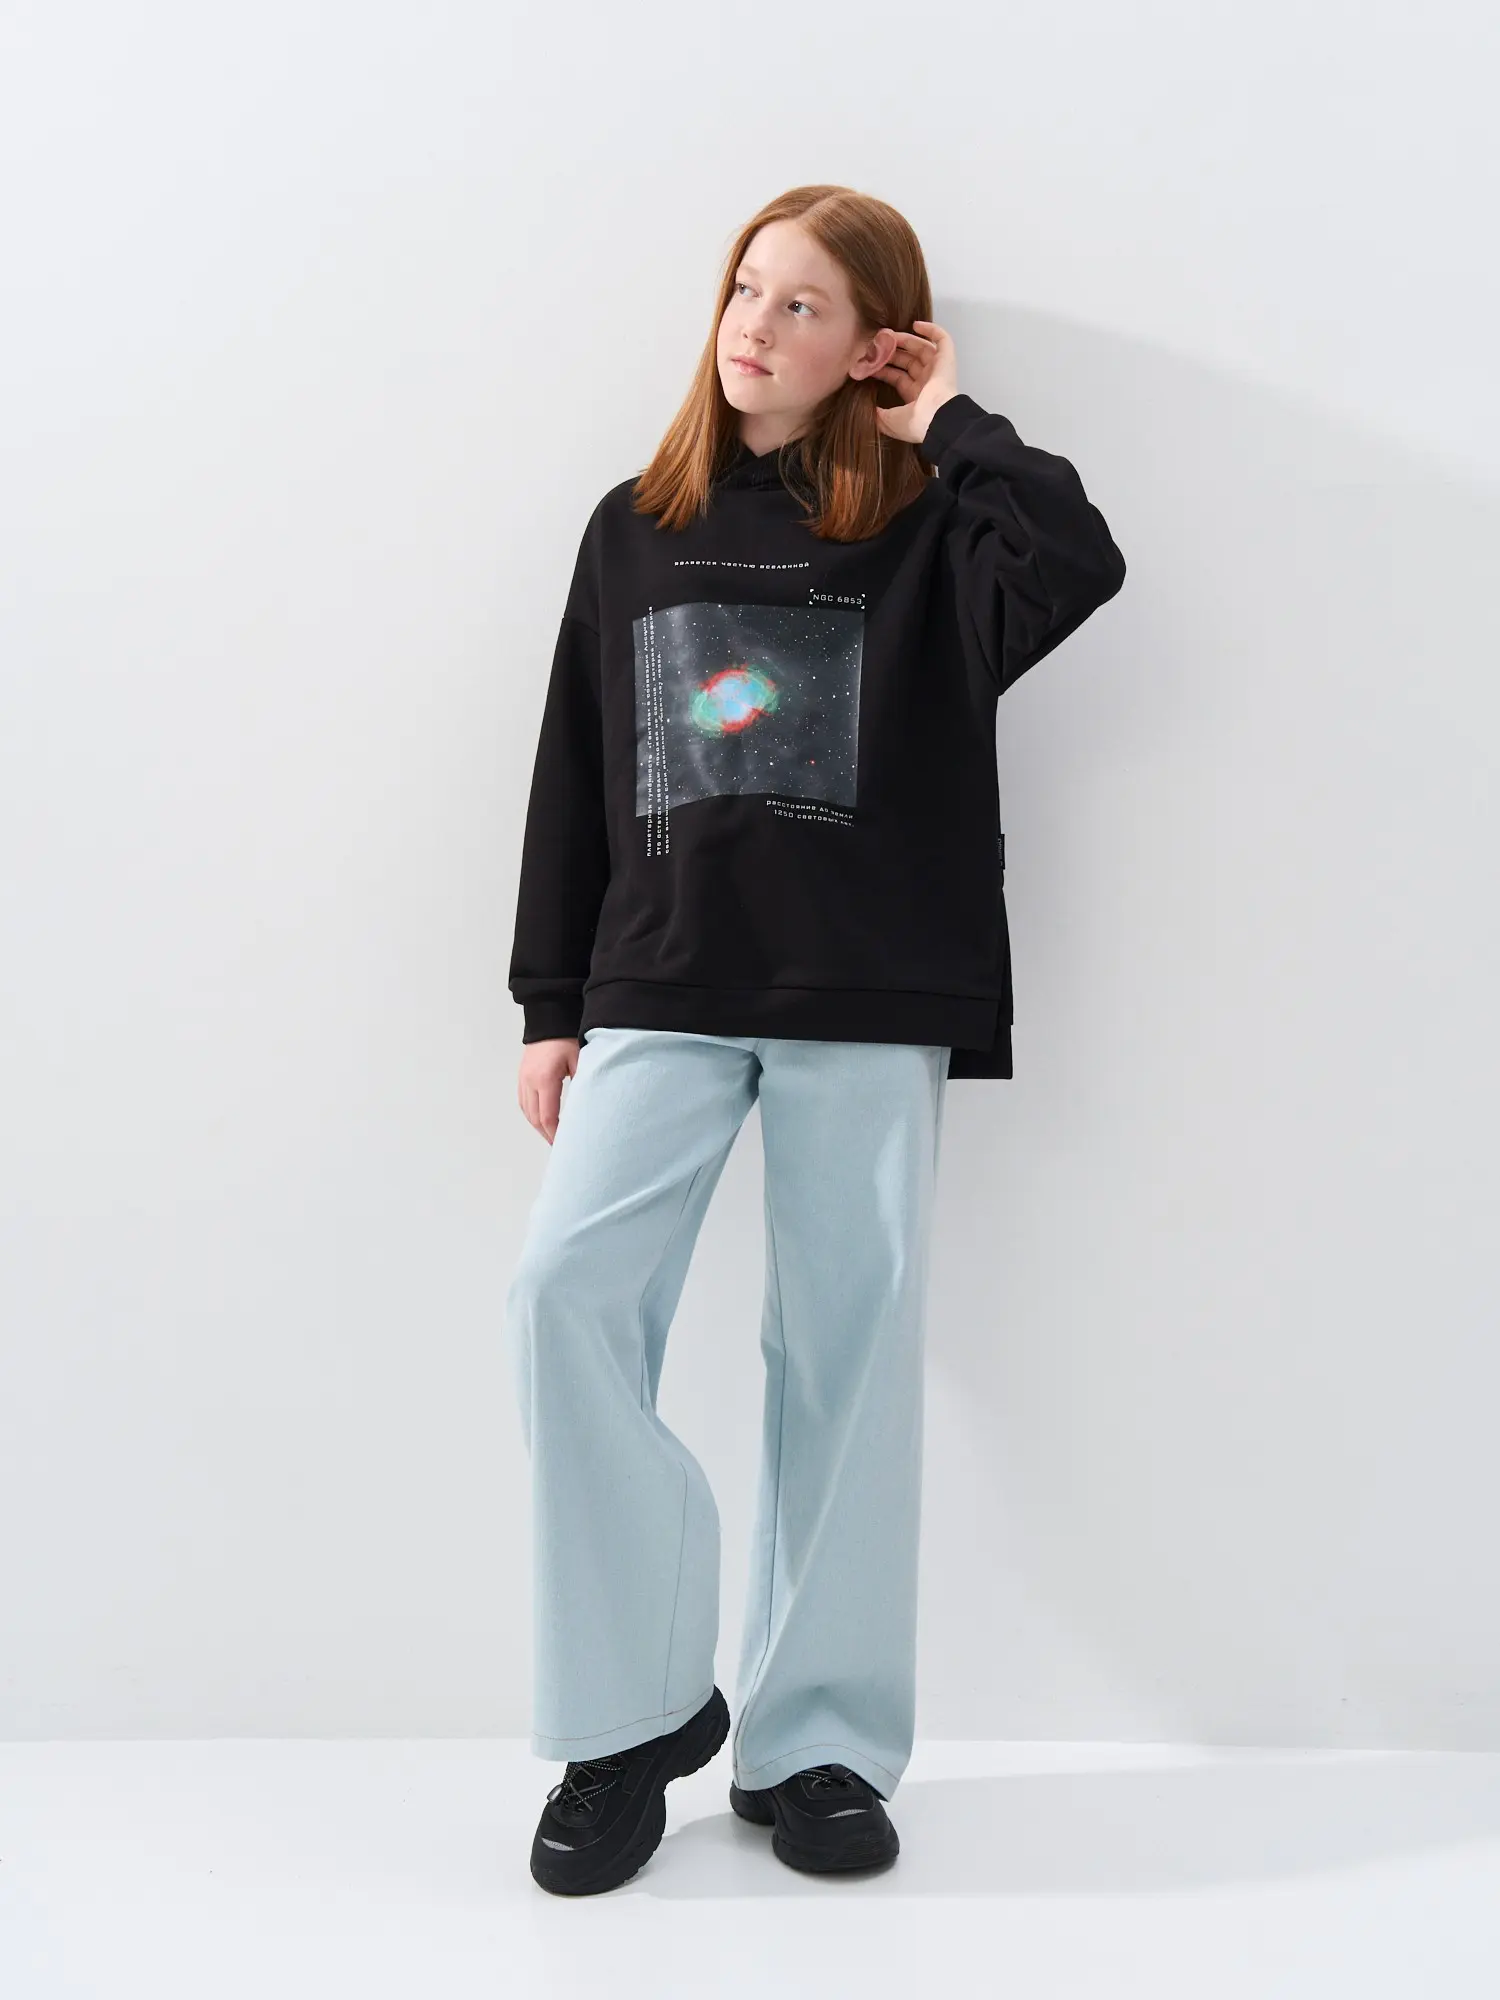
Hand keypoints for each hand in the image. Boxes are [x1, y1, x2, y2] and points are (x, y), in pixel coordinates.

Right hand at [518, 1037, 579, 1143]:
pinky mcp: (522, 1076)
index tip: (565, 1144)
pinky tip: (541, 1120)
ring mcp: (523, 1079)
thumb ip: (583, 1084)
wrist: (549, 1019)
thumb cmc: (566, 1038)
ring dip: (539, 1126)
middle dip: (547, 1134)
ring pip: (527, 1112)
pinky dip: (532, 1114)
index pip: (548, 1116)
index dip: (556, 1134)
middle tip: (559, 1146)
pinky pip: (523, 1102)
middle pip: (535, 1118)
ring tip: (552, 1136)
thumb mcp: (580, 1061)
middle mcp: (530, 1081)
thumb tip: (586, 1108)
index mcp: (545, 1079)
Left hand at [871, 319, 960, 446]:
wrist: (936, 418)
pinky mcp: (947, 359)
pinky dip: (931, 330)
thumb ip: (876, 415)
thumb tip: (866, 410)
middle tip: (876, 344)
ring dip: (905, 340)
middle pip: (907, 360)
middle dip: (891, 352)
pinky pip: (942, 340)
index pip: (897, 377)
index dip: (883, 369)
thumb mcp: (888, 422)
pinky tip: (916, 325)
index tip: (868, 361)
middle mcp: (926, 382)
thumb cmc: (914, 423)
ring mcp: (937, 369)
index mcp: (915, 396)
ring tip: (888, 334)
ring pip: (921, 348)